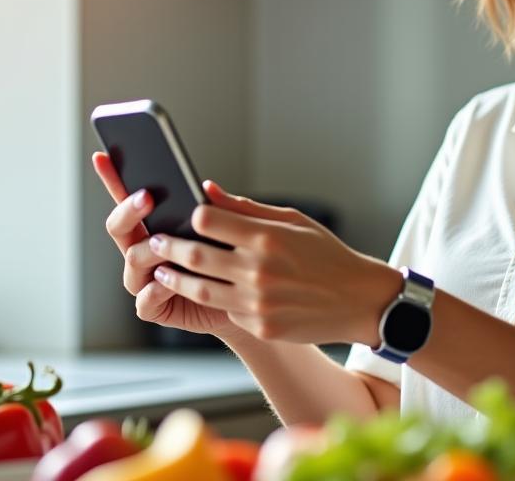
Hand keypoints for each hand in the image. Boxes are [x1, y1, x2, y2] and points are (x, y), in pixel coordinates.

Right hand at [91, 152, 243, 339]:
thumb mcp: (235, 231)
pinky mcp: (154, 307)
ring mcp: (146, 279)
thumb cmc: (238, 262)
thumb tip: (206, 187)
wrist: (251, 303)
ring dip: (147, 249)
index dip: (113, 178)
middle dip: (128, 210)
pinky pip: (144, 299)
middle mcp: (145, 250)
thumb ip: (221, 212)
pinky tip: (170, 282)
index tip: (102, 156)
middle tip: (147, 197)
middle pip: (120, 227)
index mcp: (158, 225)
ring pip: (132, 259)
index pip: (129, 199)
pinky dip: (156, 289)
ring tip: (165, 243)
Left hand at [146, 180, 399, 345]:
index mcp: (267, 237)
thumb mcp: (294, 221)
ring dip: (175, 279)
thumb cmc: (327, 254)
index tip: (185, 216)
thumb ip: (246, 208)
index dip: (193, 216)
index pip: (208, 220)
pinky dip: (212, 300)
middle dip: (168, 247)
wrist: (359, 300)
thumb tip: (206, 189)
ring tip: (163, 272)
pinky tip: (199, 291)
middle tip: (154, 242)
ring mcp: (258, 302)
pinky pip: (225, 310)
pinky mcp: (261, 326)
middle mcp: (259, 270)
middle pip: (195, 255)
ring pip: (200, 289)